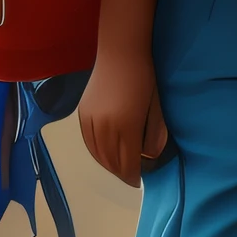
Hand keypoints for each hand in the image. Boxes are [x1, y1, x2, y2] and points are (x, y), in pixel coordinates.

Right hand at [74, 33, 169, 185]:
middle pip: (111, 161)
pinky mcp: (82, 115)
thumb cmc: (144, 78)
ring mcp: (90, 122)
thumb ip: (153, 133)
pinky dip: (96, 154)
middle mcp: (105, 128)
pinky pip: (87, 143)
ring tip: (120, 169)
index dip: (133, 175)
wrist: (119, 54)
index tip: (140, 182)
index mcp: (126, 126)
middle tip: (132, 177)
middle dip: (122, 172)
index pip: (128, 161)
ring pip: (97, 154)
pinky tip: (104, 156)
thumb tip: (149, 156)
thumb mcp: (155, 106)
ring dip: (109, 165)